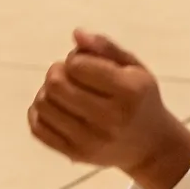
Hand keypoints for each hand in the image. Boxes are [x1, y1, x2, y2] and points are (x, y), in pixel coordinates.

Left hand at [26, 30, 189, 188]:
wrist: (152, 146)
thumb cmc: (140, 99)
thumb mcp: (135, 69)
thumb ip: (107, 48)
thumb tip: (76, 34)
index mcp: (129, 91)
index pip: (77, 65)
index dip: (75, 58)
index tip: (85, 64)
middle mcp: (111, 118)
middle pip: (56, 84)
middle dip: (56, 72)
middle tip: (67, 75)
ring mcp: (92, 140)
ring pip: (42, 104)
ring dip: (47, 92)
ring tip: (63, 92)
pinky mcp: (76, 154)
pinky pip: (37, 128)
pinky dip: (39, 113)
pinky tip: (55, 109)